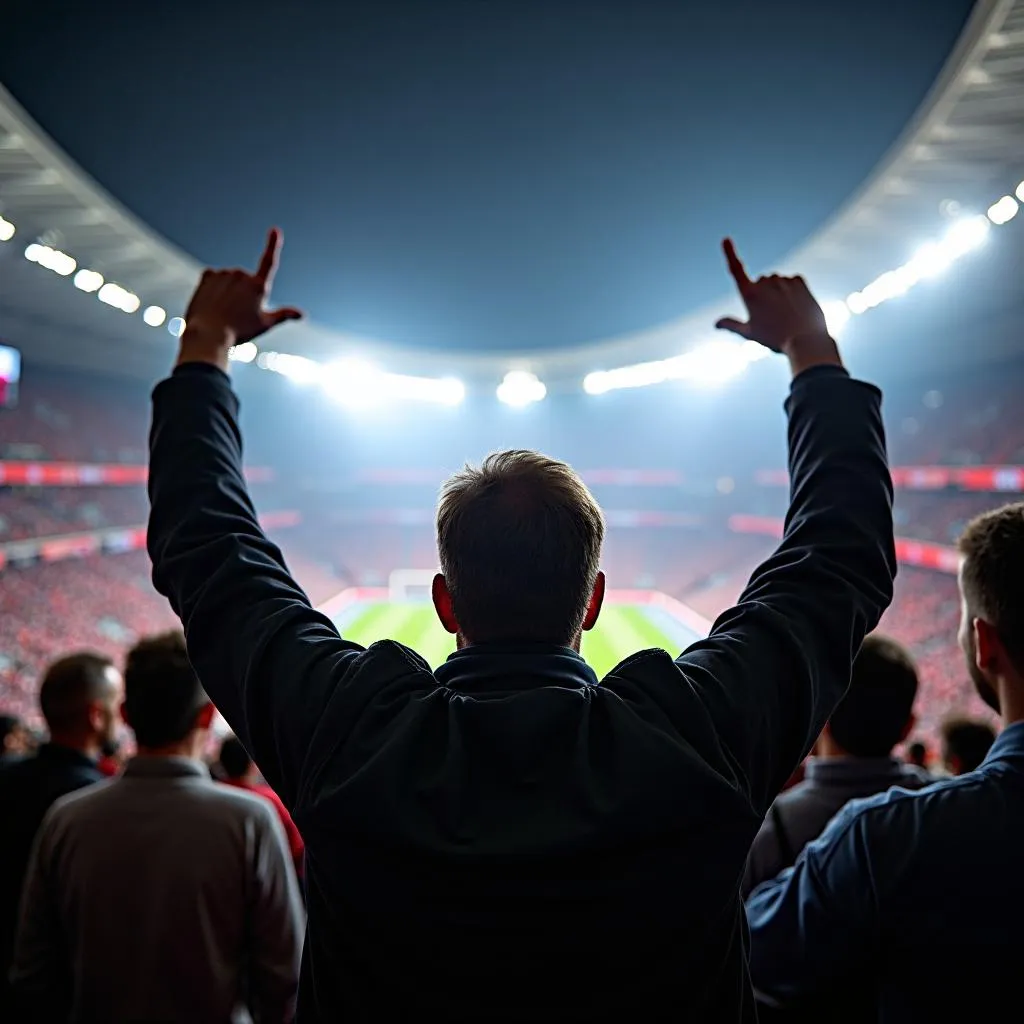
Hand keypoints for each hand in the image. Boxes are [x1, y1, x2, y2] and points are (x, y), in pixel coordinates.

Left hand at [177, 229, 303, 367]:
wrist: (209, 334)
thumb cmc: (239, 332)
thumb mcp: (265, 324)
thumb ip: (284, 315)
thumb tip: (302, 314)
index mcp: (259, 286)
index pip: (269, 261)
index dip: (273, 244)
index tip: (275, 230)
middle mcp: (242, 275)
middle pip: (246, 281)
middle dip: (244, 293)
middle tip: (238, 314)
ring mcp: (224, 273)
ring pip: (230, 280)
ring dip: (229, 291)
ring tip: (224, 311)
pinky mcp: (208, 275)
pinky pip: (214, 277)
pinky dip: (215, 287)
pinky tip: (213, 302)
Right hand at [715, 239, 832, 351]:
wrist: (805, 340)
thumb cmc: (774, 339)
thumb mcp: (750, 333)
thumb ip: (732, 325)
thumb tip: (716, 323)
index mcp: (749, 294)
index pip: (736, 269)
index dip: (730, 253)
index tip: (726, 239)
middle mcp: (764, 282)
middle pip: (761, 282)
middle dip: (764, 293)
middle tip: (772, 316)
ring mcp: (782, 280)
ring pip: (777, 282)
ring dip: (779, 292)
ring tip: (786, 314)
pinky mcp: (799, 280)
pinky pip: (792, 281)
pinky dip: (793, 290)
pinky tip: (797, 306)